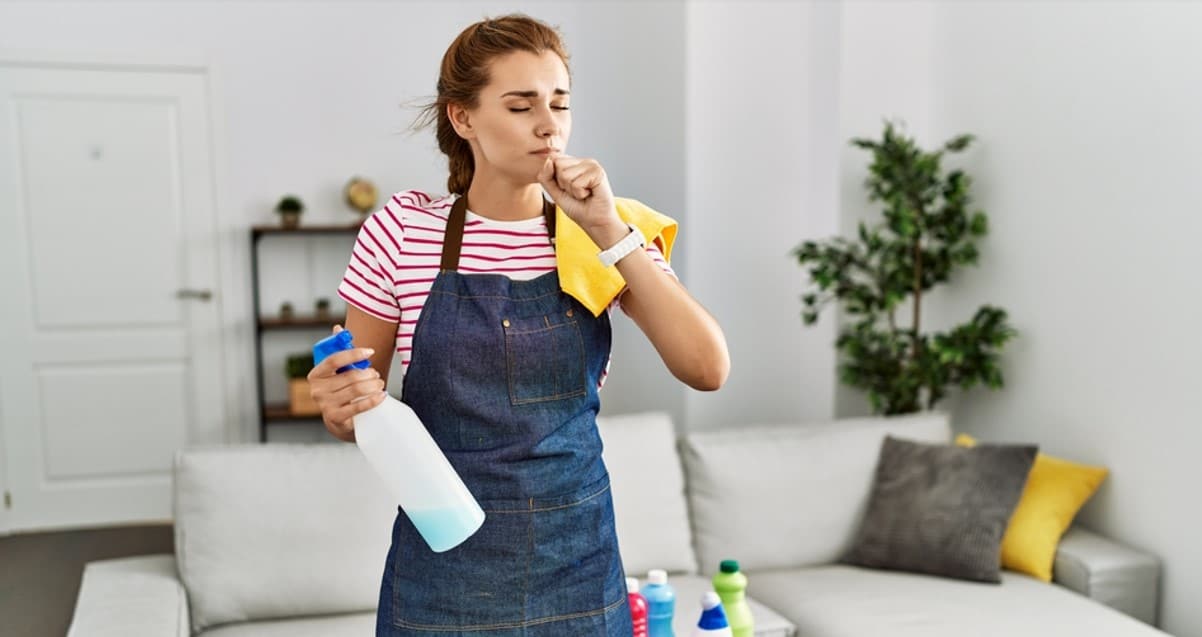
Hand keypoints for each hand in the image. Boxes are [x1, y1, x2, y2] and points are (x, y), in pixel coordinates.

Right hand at [308, 325, 386, 441]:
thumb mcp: (336, 371)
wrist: (338, 419)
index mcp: (316, 374)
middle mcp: (317, 390)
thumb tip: (338, 328)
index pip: (334, 359)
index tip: (370, 351)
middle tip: (377, 374)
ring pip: (357, 390)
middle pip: (350, 376)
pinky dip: (374, 399)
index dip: (353, 354)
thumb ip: (338, 350)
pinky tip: (382, 395)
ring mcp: (325, 405)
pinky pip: (359, 406)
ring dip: (373, 385)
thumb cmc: (339, 389)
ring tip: (379, 383)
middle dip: (369, 373)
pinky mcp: (336, 418)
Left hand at [538, 155, 626, 246]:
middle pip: (557, 164)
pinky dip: (580, 194)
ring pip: (565, 175)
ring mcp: (591, 165)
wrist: (595, 222)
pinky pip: (576, 183)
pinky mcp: (598, 172)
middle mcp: (583, 161)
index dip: (555, 179)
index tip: (568, 189)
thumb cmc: (578, 208)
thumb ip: (546, 177)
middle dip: (563, 184)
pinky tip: (590, 194)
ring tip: (584, 194)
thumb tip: (549, 160)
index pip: (553, 160)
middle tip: (577, 192)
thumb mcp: (555, 192)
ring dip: (572, 190)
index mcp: (574, 163)